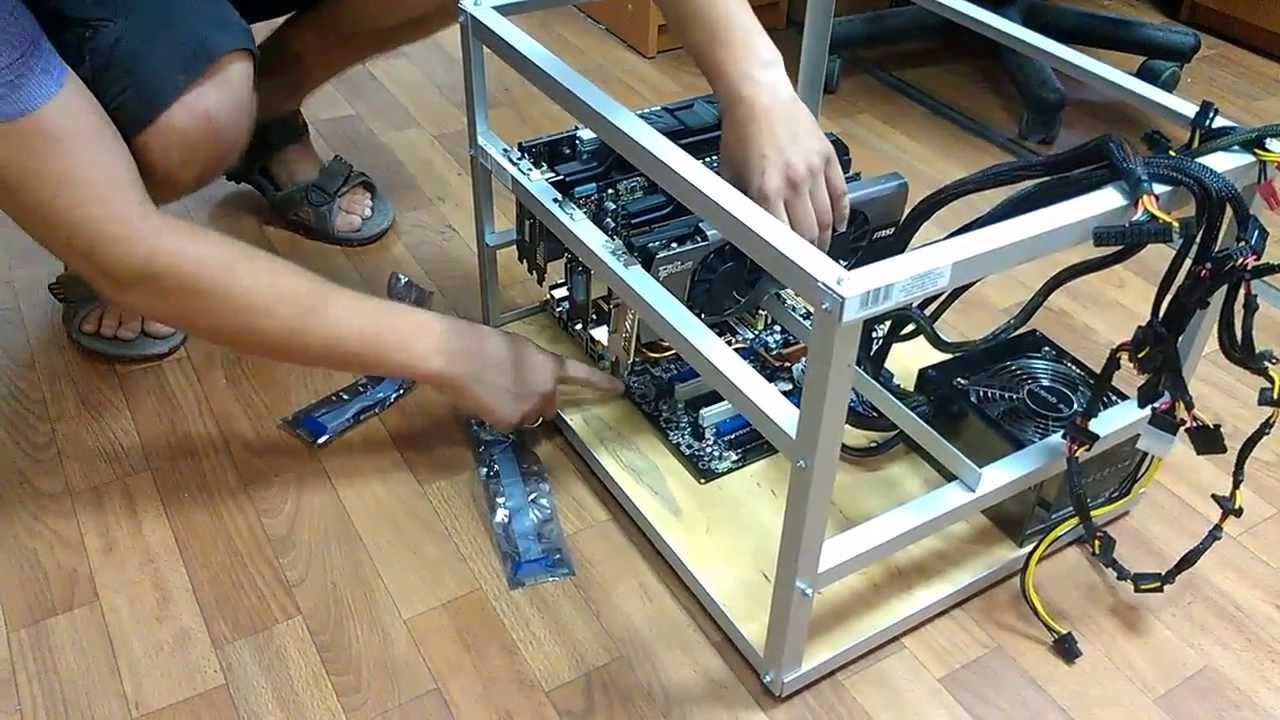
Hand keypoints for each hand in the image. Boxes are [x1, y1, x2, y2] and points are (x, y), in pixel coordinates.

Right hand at [443, 321, 623, 431]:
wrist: (461, 356)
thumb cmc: (484, 344)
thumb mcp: (519, 350)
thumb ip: (534, 366)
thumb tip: (530, 379)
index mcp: (551, 366)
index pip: (583, 375)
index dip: (601, 383)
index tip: (619, 389)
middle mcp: (547, 391)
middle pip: (549, 406)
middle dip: (535, 402)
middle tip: (510, 388)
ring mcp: (530, 409)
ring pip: (527, 417)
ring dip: (516, 410)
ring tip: (493, 391)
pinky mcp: (511, 423)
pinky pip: (508, 425)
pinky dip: (497, 417)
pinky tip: (484, 401)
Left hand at [718, 78, 849, 250]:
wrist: (759, 96)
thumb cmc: (741, 130)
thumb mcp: (729, 174)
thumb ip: (739, 204)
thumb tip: (745, 227)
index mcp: (767, 190)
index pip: (783, 238)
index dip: (786, 259)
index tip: (787, 269)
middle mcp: (793, 183)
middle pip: (810, 232)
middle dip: (809, 252)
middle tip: (807, 262)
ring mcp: (814, 170)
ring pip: (828, 217)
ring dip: (826, 237)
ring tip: (822, 248)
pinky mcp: (828, 157)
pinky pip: (841, 192)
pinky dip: (843, 213)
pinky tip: (840, 224)